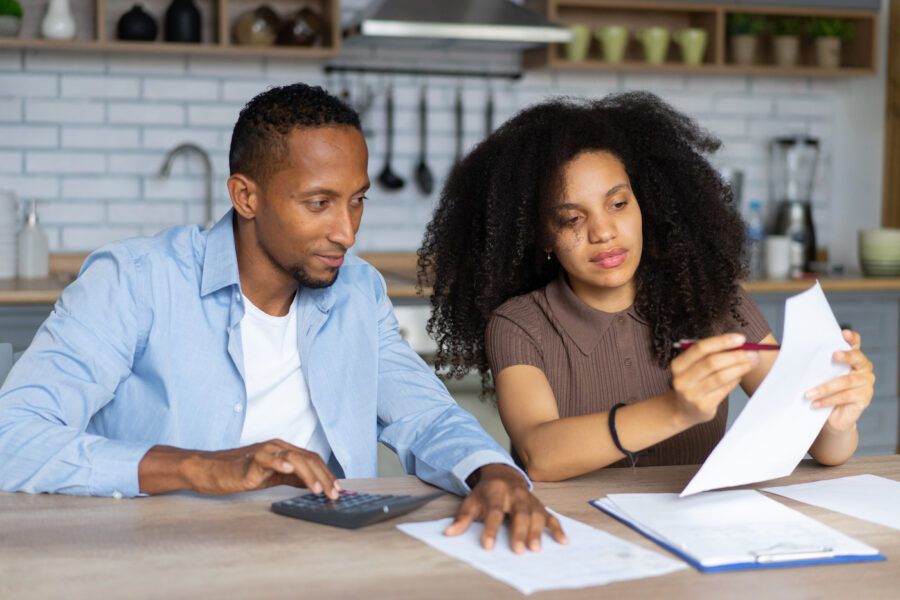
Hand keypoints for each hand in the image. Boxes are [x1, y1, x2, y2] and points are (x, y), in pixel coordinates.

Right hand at [179, 439, 339, 496]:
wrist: (212, 471)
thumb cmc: (240, 473)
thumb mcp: (272, 476)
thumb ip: (292, 477)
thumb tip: (314, 484)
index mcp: (284, 450)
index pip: (312, 459)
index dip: (327, 474)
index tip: (338, 490)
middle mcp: (277, 447)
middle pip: (308, 458)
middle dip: (324, 477)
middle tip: (334, 494)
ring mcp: (265, 451)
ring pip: (294, 457)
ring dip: (309, 474)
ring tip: (318, 490)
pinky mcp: (251, 459)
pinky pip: (268, 458)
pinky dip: (280, 462)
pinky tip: (290, 469)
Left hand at [443, 464, 566, 552]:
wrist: (503, 474)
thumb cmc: (486, 492)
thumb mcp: (471, 501)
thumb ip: (462, 518)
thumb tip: (449, 533)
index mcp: (496, 492)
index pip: (494, 511)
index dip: (490, 528)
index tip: (488, 545)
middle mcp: (515, 494)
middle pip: (518, 513)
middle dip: (519, 531)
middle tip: (518, 549)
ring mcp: (530, 499)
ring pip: (535, 515)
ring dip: (537, 532)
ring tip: (536, 549)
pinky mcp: (539, 505)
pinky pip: (550, 516)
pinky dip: (557, 528)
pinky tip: (562, 541)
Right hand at [670, 333, 759, 425]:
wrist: (682, 410)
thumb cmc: (693, 383)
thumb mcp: (693, 367)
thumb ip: (711, 354)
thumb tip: (739, 344)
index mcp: (678, 364)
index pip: (700, 348)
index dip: (722, 341)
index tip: (741, 339)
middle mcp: (682, 379)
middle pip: (712, 363)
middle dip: (736, 356)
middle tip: (752, 353)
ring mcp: (692, 394)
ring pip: (720, 377)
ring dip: (740, 368)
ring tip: (751, 363)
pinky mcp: (704, 406)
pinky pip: (724, 390)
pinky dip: (735, 380)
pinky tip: (740, 375)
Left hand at [805, 329, 874, 431]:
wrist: (834, 416)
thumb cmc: (825, 390)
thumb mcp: (821, 374)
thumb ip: (816, 364)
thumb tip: (792, 356)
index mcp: (853, 357)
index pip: (855, 344)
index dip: (852, 338)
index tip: (844, 333)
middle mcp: (863, 368)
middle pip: (857, 358)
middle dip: (846, 355)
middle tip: (833, 355)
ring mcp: (866, 383)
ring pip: (845, 381)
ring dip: (825, 387)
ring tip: (808, 394)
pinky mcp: (864, 398)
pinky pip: (844, 397)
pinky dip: (827, 400)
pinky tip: (814, 403)